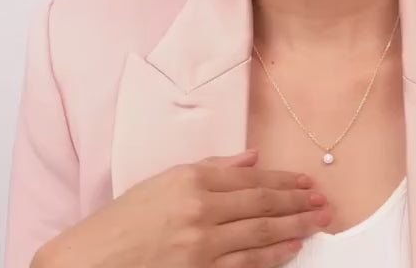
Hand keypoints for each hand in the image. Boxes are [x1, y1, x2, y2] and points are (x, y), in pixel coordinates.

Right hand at [34, 149, 330, 267]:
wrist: (91, 261)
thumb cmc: (125, 219)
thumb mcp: (165, 180)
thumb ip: (213, 167)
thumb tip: (253, 158)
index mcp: (193, 180)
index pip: (252, 179)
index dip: (284, 180)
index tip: (305, 181)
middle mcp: (201, 209)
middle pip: (263, 204)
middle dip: (298, 203)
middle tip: (324, 202)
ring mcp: (202, 245)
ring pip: (261, 233)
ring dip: (295, 228)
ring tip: (317, 222)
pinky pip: (247, 264)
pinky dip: (274, 256)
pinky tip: (292, 249)